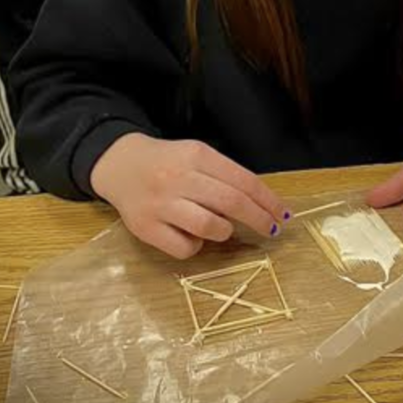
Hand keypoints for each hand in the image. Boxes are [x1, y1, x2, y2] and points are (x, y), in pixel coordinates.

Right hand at [90, 133, 289, 258]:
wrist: (120, 165)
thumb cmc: (168, 163)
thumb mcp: (196, 156)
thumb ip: (225, 176)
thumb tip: (262, 205)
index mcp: (196, 155)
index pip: (243, 180)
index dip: (268, 200)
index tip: (282, 214)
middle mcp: (178, 178)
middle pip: (232, 202)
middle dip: (259, 219)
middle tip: (271, 230)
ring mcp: (160, 204)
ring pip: (210, 226)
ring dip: (225, 231)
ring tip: (221, 228)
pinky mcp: (145, 228)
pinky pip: (185, 248)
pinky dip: (196, 245)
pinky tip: (192, 235)